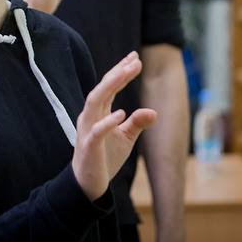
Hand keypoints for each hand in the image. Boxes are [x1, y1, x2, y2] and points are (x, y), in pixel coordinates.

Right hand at [72, 52, 157, 200]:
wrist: (89, 183)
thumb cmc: (105, 157)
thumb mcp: (126, 137)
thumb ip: (137, 123)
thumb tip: (154, 111)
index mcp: (98, 112)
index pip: (109, 86)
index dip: (121, 71)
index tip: (135, 58)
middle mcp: (90, 116)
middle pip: (102, 88)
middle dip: (117, 73)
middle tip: (135, 61)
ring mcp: (87, 129)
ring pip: (94, 101)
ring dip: (110, 86)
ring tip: (125, 73)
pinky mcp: (89, 146)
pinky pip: (96, 130)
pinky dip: (107, 121)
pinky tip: (121, 113)